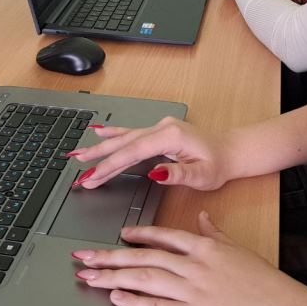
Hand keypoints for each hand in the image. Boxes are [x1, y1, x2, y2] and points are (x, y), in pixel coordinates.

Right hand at [69, 116, 233, 190]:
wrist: (230, 151)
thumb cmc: (218, 164)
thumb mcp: (203, 175)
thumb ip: (178, 174)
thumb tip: (154, 173)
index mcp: (170, 137)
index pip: (133, 152)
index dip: (110, 165)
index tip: (92, 178)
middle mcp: (161, 128)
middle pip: (123, 143)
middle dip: (98, 157)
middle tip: (76, 169)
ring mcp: (159, 128)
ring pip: (124, 138)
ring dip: (100, 147)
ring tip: (77, 154)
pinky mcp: (159, 132)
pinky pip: (131, 133)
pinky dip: (113, 134)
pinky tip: (98, 132)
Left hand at [73, 211, 306, 305]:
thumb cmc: (266, 284)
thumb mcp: (239, 250)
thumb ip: (215, 234)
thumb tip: (201, 218)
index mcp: (205, 248)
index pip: (164, 236)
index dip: (138, 235)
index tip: (119, 234)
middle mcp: (194, 266)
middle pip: (144, 257)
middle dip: (111, 255)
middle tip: (84, 255)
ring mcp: (192, 292)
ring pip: (144, 279)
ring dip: (113, 276)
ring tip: (90, 275)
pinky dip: (133, 302)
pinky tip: (116, 297)